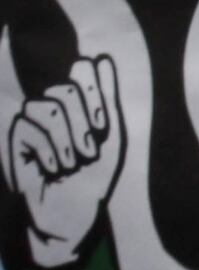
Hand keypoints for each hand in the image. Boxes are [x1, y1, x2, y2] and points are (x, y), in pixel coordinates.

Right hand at [7, 55, 125, 269]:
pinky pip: (29, 128)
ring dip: (69, 139)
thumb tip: (100, 57)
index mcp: (80, 100)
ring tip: (74, 163)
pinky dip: (50, 151)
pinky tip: (56, 168)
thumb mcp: (111, 135)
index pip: (83, 68)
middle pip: (67, 87)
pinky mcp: (15, 138)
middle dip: (85, 122)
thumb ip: (107, 96)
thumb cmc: (96, 174)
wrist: (75, 212)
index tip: (104, 125)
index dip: (96, 92)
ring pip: (49, 107)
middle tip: (90, 152)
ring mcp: (32, 120)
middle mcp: (54, 105)